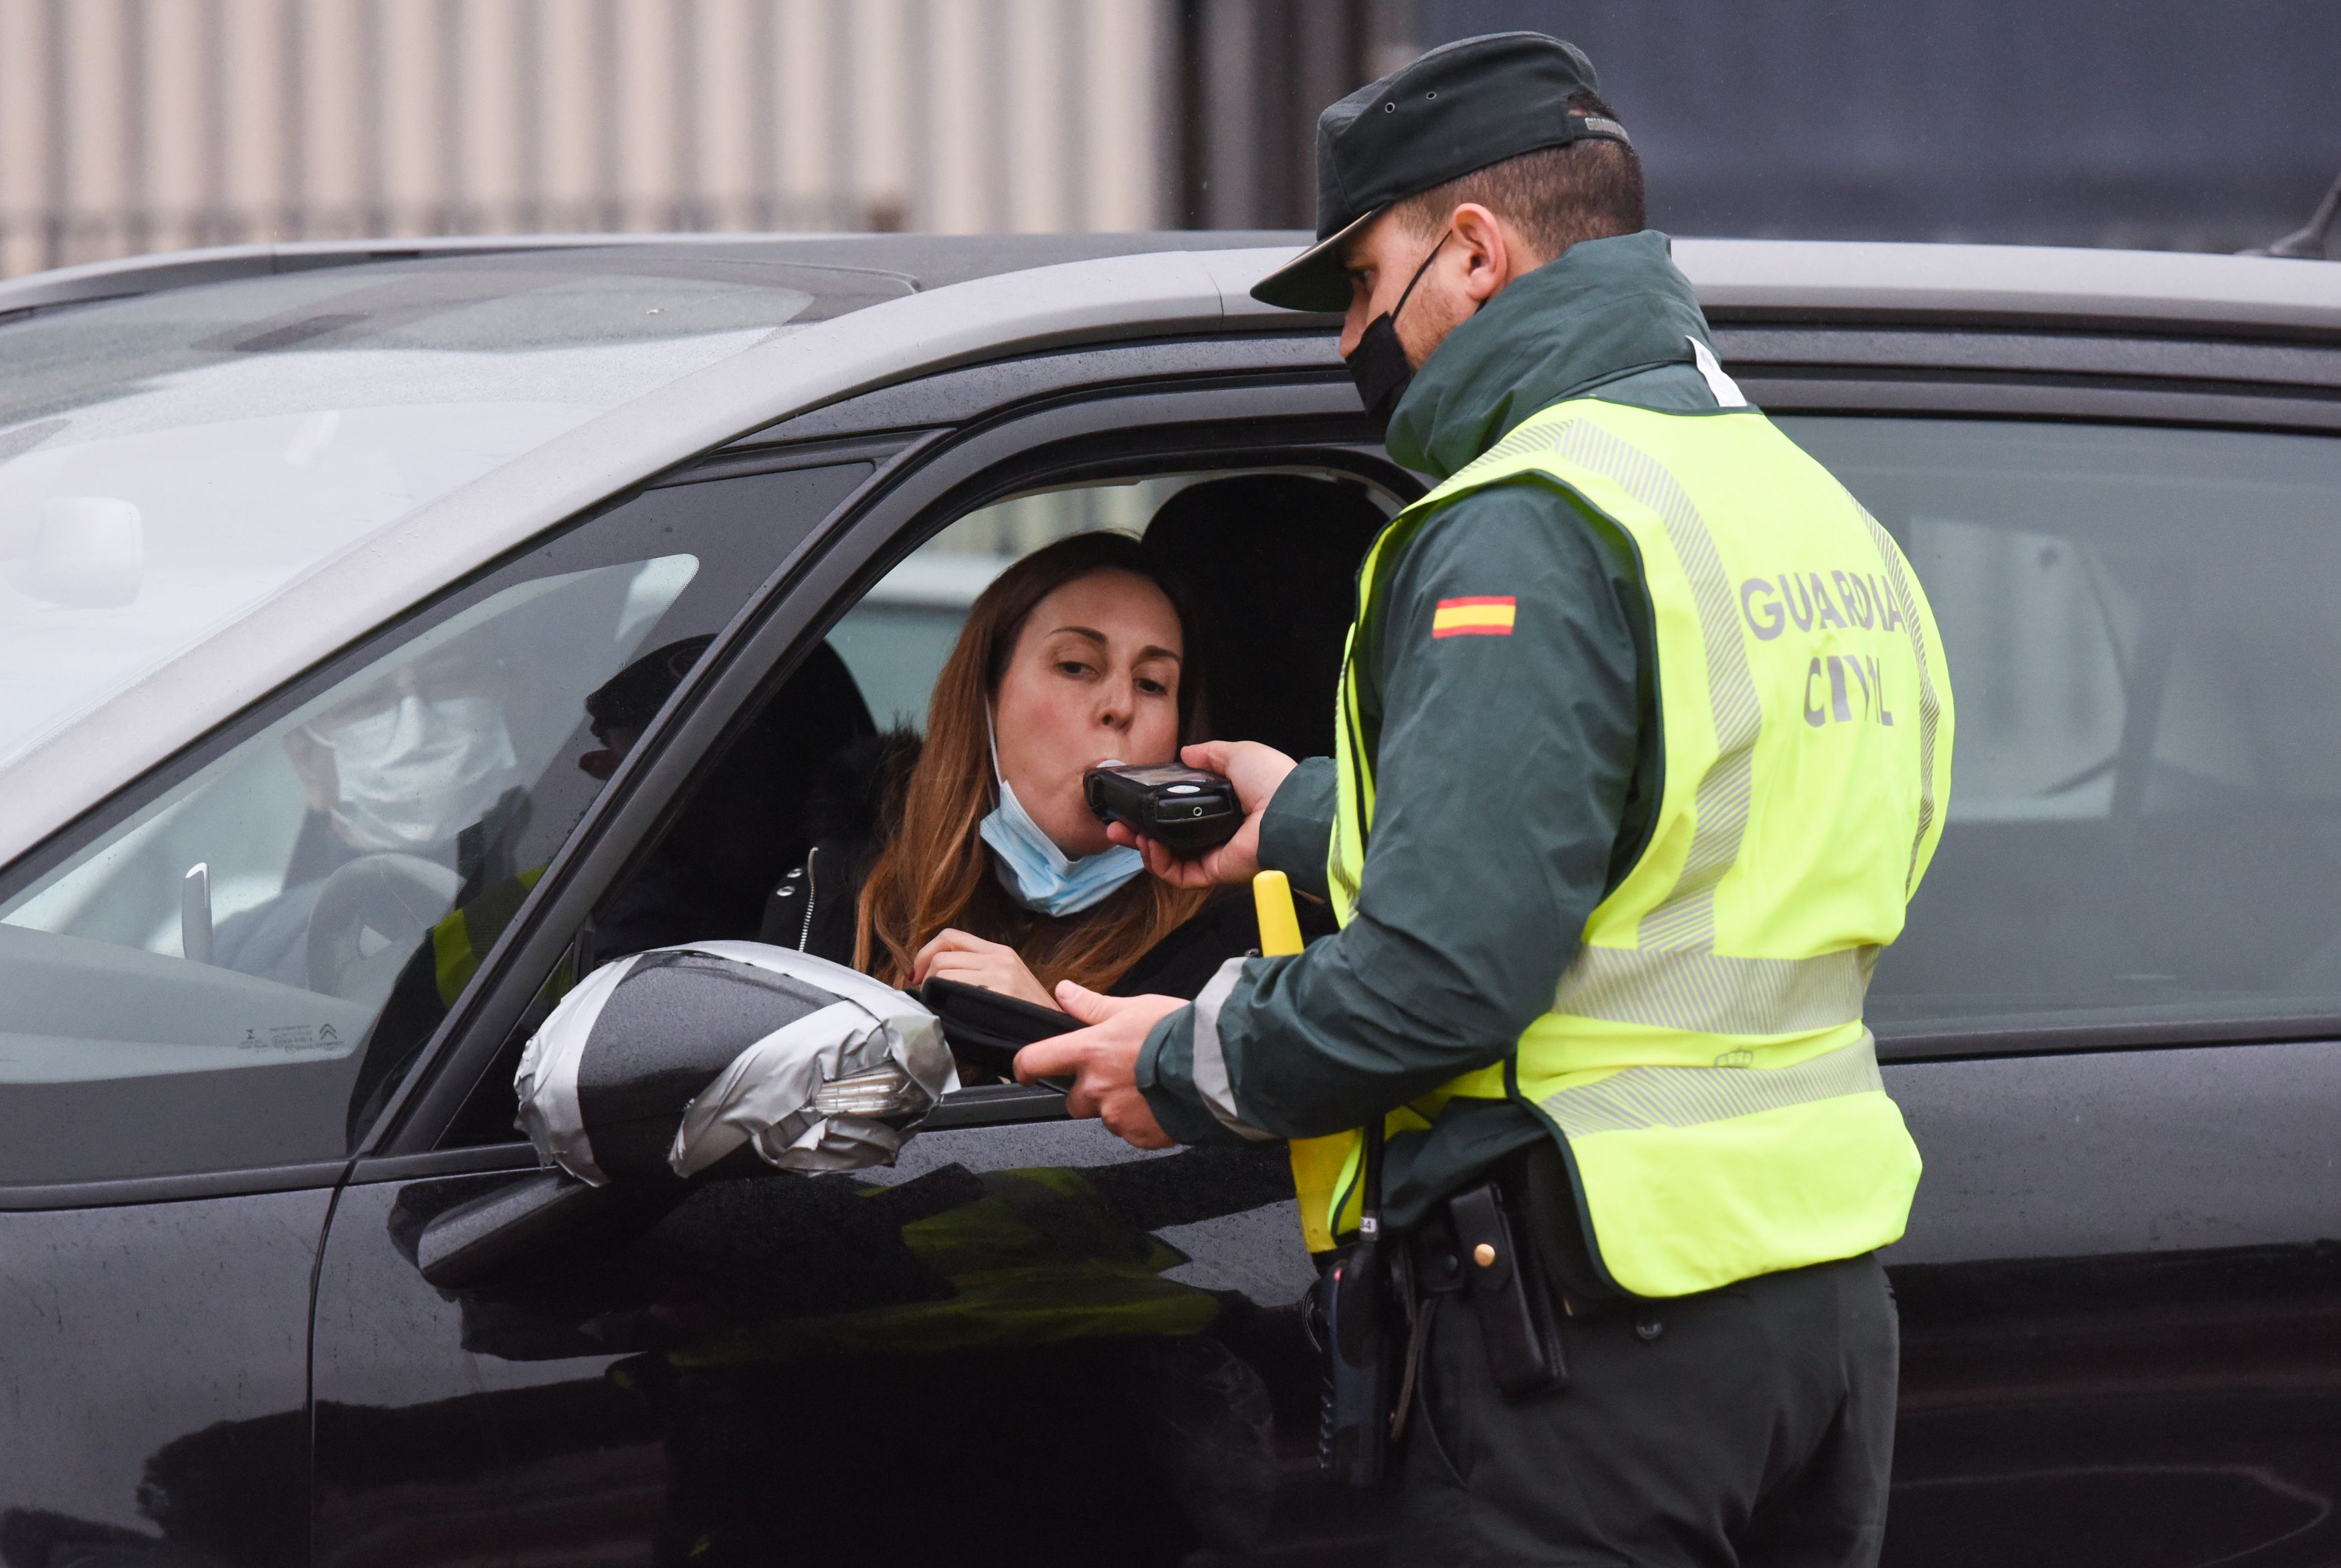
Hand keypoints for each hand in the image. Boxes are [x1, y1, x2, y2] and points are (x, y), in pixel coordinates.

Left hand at [909, 929, 1056, 1010]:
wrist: (1056, 1034)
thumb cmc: (1025, 1018)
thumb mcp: (1006, 984)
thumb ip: (977, 973)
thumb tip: (936, 976)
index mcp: (1000, 952)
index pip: (950, 937)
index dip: (926, 952)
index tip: (917, 974)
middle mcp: (1000, 956)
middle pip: (942, 952)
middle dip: (923, 972)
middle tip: (921, 994)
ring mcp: (1000, 971)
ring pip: (943, 968)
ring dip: (930, 988)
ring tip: (935, 1004)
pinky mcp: (999, 988)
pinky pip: (953, 984)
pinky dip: (940, 997)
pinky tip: (945, 1011)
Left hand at [1014, 982, 1185, 1148]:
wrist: (1217, 1067)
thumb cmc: (1177, 1032)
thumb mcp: (1133, 1008)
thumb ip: (1093, 1007)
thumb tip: (1064, 992)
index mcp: (1088, 1053)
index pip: (1035, 1061)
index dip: (1025, 1067)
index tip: (1026, 1071)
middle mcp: (1095, 1088)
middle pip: (1075, 1099)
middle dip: (1092, 1090)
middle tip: (1124, 1073)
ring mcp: (1116, 1116)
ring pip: (1107, 1115)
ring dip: (1121, 1105)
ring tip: (1152, 1086)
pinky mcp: (1139, 1136)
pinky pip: (1132, 1131)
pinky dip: (1143, 1120)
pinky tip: (1163, 1102)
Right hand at [1105, 739, 1297, 889]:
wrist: (1289, 810)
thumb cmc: (1272, 781)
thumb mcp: (1237, 754)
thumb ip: (1210, 754)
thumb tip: (1186, 753)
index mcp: (1225, 805)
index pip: (1181, 812)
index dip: (1155, 809)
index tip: (1135, 803)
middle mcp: (1219, 831)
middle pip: (1169, 838)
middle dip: (1138, 833)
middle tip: (1117, 826)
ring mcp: (1216, 854)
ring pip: (1170, 860)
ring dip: (1144, 849)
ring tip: (1127, 834)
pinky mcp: (1216, 872)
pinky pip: (1180, 875)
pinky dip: (1160, 864)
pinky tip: (1149, 847)